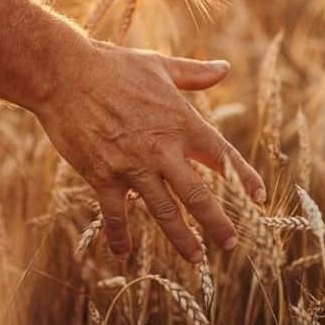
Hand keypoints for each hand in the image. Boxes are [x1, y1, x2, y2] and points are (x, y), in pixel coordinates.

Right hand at [35, 39, 265, 261]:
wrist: (64, 73)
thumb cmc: (112, 65)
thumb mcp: (159, 65)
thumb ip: (194, 73)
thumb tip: (224, 68)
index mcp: (181, 122)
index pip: (222, 155)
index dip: (244, 177)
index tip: (260, 198)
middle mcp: (162, 149)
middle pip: (198, 195)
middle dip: (217, 223)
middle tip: (231, 245)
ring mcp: (132, 166)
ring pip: (164, 212)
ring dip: (182, 239)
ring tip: (196, 259)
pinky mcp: (103, 176)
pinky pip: (116, 215)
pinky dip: (120, 237)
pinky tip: (124, 255)